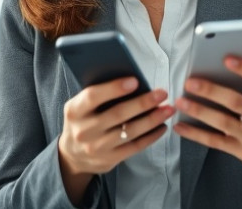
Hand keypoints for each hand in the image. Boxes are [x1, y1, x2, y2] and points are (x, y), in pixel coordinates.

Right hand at [59, 77, 174, 174]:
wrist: (73, 154)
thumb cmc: (83, 120)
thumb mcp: (81, 106)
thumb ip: (99, 96)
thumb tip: (132, 82)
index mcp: (74, 110)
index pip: (93, 96)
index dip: (114, 88)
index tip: (135, 81)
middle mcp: (83, 130)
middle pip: (117, 114)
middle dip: (143, 103)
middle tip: (162, 93)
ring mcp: (96, 148)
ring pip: (129, 131)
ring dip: (152, 119)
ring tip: (168, 109)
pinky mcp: (109, 160)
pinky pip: (135, 147)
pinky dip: (151, 136)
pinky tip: (162, 126)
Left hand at [173, 57, 241, 199]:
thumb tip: (225, 65)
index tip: (226, 58)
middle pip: (236, 102)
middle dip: (211, 91)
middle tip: (190, 82)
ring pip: (222, 122)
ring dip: (198, 111)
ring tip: (180, 101)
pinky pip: (215, 141)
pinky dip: (195, 134)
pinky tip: (180, 125)